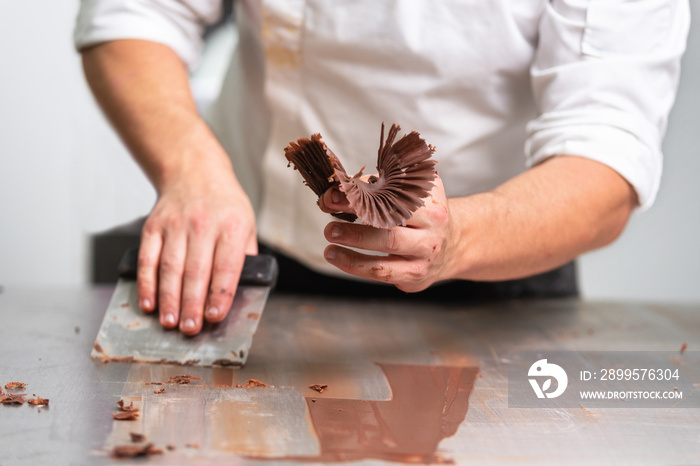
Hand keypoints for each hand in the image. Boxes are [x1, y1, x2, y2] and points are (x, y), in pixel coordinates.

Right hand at [136, 172, 256, 334]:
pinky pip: (148, 259)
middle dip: (191, 304)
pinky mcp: (153, 226)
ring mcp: (175, 224)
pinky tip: (149, 303)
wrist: (194, 172)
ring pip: (170, 268)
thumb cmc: (225, 206)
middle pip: (195, 271)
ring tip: (169, 323)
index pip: (226, 266)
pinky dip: (146, 284)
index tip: (214, 316)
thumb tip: (241, 295)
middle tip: (189, 329)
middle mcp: (203, 224)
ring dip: (168, 299)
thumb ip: (245, 258)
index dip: (220, 294)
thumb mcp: (247, 225)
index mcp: (232, 226)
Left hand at [318, 176, 455, 291]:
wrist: (455, 244)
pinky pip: (381, 273)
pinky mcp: (414, 276)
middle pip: (390, 231)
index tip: (335, 194)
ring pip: (385, 256)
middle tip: (329, 222)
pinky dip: (356, 266)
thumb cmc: (425, 214)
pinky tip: (337, 256)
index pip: (393, 200)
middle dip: (355, 226)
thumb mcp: (415, 193)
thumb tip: (341, 187)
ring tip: (329, 243)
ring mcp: (423, 258)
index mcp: (431, 207)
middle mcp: (430, 233)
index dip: (361, 197)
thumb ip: (384, 186)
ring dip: (352, 251)